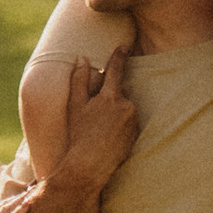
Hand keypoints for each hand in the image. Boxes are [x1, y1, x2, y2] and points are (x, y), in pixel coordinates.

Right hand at [56, 48, 138, 188]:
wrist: (90, 165)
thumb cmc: (78, 135)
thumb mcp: (74, 106)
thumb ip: (79, 80)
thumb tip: (82, 59)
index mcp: (110, 96)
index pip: (116, 70)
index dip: (119, 57)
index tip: (123, 47)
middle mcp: (126, 106)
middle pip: (118, 94)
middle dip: (108, 99)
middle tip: (93, 117)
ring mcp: (134, 121)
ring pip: (124, 108)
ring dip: (114, 113)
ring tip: (99, 131)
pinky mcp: (137, 134)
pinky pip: (129, 123)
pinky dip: (120, 125)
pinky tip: (108, 137)